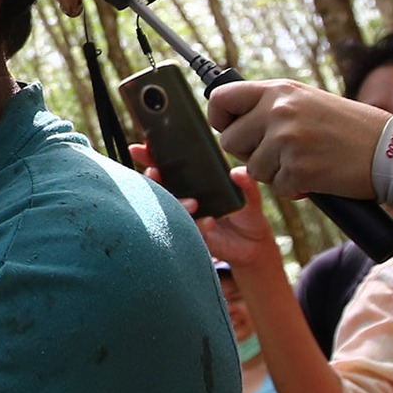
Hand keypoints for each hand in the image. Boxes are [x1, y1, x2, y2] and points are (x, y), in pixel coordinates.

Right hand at [130, 148, 277, 269]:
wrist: (253, 245)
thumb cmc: (246, 215)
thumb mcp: (250, 196)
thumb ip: (247, 183)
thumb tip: (236, 172)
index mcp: (191, 184)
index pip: (166, 168)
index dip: (150, 157)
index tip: (139, 148)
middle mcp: (182, 198)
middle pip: (158, 186)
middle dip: (152, 178)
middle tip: (155, 172)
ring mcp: (184, 217)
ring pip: (167, 208)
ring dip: (176, 203)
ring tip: (194, 203)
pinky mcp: (190, 236)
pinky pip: (186, 229)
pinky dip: (197, 224)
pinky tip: (210, 221)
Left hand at [207, 79, 387, 199]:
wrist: (391, 150)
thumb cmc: (350, 128)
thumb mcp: (307, 102)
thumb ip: (270, 106)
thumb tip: (229, 116)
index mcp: (279, 90)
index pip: (220, 97)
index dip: (219, 117)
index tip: (228, 127)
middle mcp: (279, 110)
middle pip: (228, 141)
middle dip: (248, 152)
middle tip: (280, 152)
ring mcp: (287, 139)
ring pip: (251, 168)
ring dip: (274, 172)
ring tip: (306, 160)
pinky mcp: (297, 168)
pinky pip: (276, 187)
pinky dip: (294, 187)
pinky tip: (317, 174)